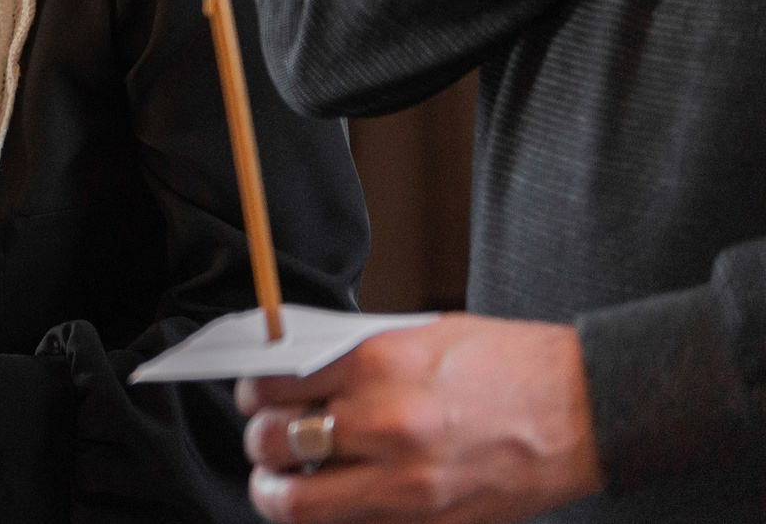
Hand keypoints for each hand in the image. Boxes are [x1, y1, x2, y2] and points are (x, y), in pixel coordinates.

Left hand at [238, 315, 602, 522]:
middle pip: (274, 442)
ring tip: (280, 481)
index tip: (256, 394)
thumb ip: (356, 357)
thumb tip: (297, 373)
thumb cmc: (507, 364)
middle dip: (260, 439)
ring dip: (276, 491)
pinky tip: (333, 502)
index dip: (253, 390)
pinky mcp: (430, 523)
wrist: (587, 409)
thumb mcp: (420, 335)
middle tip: (267, 435)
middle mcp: (385, 425)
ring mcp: (407, 483)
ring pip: (297, 503)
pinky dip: (330, 518)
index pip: (273, 383)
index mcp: (377, 365)